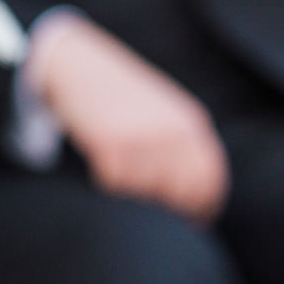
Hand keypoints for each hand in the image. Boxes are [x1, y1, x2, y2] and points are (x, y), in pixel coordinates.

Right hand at [29, 10, 229, 223]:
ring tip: (117, 167)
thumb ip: (182, 147)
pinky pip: (114, 182)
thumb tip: (195, 200)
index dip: (199, 208)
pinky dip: (106, 180)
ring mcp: (142, 136)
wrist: (74, 62)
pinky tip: (100, 160)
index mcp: (190, 124)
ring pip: (144, 192)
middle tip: (144, 201)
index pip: (209, 181)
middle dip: (163, 206)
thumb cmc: (117, 92)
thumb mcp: (162, 112)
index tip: (185, 221)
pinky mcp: (109, 141)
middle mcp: (172, 131)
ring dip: (130, 190)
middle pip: (179, 194)